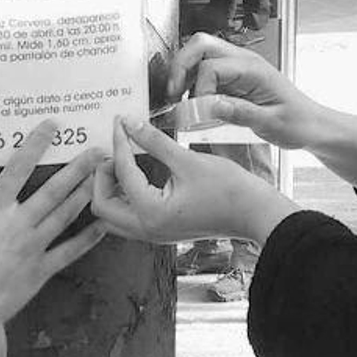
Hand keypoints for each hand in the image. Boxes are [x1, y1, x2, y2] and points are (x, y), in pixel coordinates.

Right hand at [0, 121, 107, 320]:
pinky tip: (103, 225)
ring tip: (103, 177)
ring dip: (86, 193)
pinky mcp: (41, 271)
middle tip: (97, 150)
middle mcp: (19, 223)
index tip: (52, 127)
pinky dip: (88, 239)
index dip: (35, 144)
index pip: (17, 168)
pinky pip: (69, 251)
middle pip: (53, 189)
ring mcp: (34, 247)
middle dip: (77, 167)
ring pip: (65, 215)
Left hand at [92, 117, 295, 245]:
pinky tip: (136, 173)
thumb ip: (154, 141)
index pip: (122, 173)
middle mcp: (147, 229)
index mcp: (150, 213)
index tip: (121, 123)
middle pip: (101, 205)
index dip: (119, 143)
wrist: (256, 214)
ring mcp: (154, 233)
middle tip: (115, 149)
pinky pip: (129, 216)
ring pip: (112, 214)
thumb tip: (130, 123)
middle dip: (103, 175)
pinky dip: (125, 195)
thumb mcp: (188, 160)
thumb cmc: (229, 190)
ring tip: (123, 160)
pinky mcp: (162, 229)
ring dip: (111, 188)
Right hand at [165, 32, 325, 149]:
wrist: (312, 125)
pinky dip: (192, 80)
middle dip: (180, 66)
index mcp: (254, 68)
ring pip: (199, 52)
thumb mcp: (270, 123)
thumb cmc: (298, 122)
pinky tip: (192, 100)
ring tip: (178, 97)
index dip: (199, 90)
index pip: (212, 67)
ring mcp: (238, 66)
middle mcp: (243, 61)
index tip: (197, 112)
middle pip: (200, 44)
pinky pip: (206, 68)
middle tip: (173, 93)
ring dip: (183, 71)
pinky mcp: (234, 77)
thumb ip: (239, 113)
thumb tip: (209, 106)